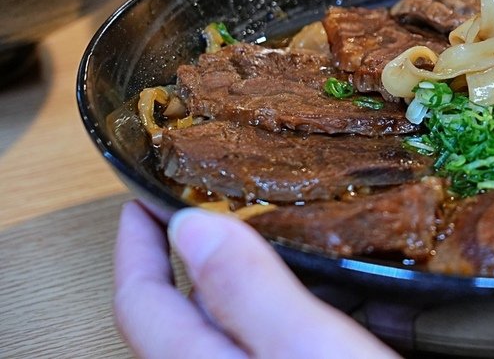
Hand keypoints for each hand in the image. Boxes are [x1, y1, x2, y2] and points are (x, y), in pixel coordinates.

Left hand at [113, 200, 398, 358]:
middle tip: (209, 202)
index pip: (140, 304)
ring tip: (260, 234)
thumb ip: (251, 295)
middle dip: (182, 258)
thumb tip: (190, 227)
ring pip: (223, 335)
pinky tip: (310, 294)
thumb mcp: (311, 353)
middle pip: (177, 320)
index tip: (143, 196)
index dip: (136, 245)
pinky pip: (261, 346)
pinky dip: (269, 308)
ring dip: (230, 282)